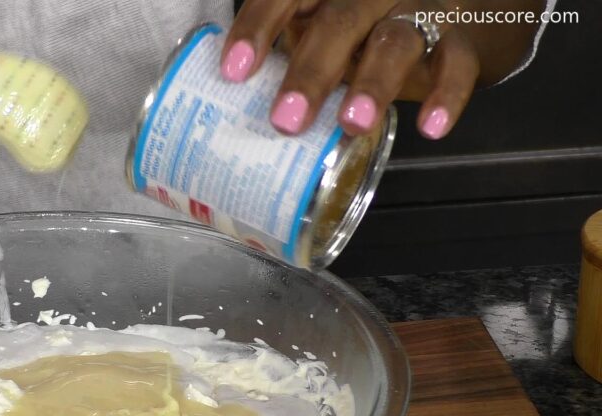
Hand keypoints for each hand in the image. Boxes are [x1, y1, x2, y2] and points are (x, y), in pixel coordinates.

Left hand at [222, 0, 478, 139]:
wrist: (457, 5)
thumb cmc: (365, 24)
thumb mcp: (322, 22)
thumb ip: (289, 50)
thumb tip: (227, 104)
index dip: (258, 27)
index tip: (233, 71)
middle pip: (339, 21)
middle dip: (309, 72)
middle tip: (286, 120)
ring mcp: (421, 9)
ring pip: (397, 40)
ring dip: (372, 84)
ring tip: (352, 124)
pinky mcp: (462, 39)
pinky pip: (457, 65)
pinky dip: (446, 96)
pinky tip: (429, 128)